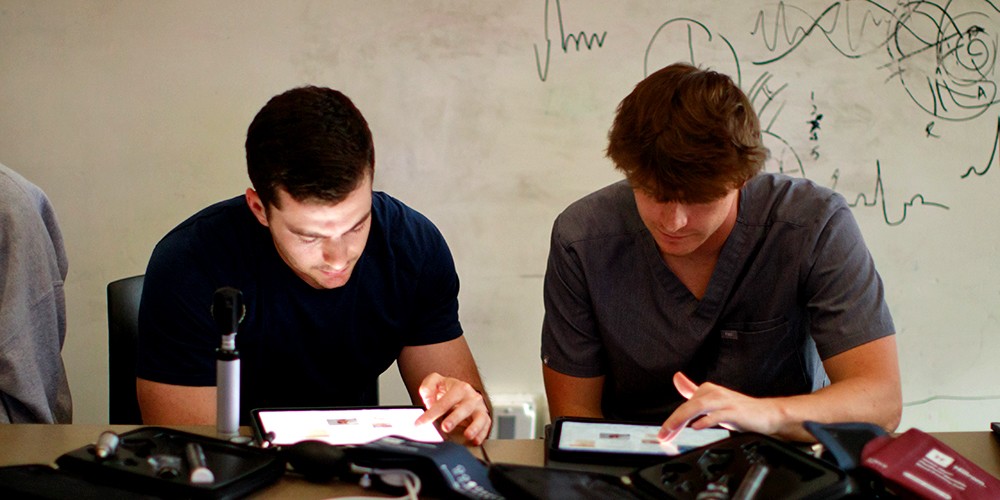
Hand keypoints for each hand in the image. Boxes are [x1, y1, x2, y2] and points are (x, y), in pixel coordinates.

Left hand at [414, 372, 490, 444]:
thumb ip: (428, 387)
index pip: (445, 401)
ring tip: (467, 435)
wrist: (462, 392)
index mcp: (459, 387)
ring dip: (474, 427)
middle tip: (445, 427)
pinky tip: (475, 440)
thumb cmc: (449, 390)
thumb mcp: (436, 382)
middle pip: (464, 408)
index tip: (420, 423)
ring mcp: (479, 407)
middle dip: (455, 418)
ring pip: (480, 417)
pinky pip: (486, 426)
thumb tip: (428, 401)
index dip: (432, 413)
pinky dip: (482, 434)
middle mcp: (471, 397)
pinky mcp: (484, 417)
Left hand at [659, 372, 775, 441]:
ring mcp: (725, 401)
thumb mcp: (713, 401)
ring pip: (698, 406)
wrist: (767, 414)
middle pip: (688, 405)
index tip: (662, 434)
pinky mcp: (735, 411)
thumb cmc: (740, 410)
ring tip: (672, 431)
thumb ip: (693, 390)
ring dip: (683, 419)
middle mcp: (714, 393)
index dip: (671, 420)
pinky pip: (718, 414)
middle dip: (673, 421)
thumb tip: (677, 378)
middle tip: (663, 436)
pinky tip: (696, 427)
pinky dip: (706, 420)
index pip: (684, 405)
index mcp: (707, 390)